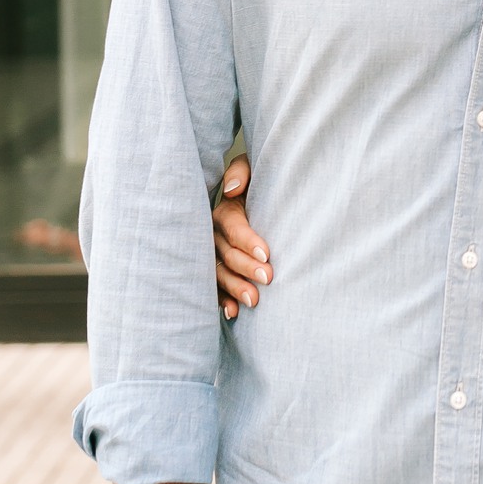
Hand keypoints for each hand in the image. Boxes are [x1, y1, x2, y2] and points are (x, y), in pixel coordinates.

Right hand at [213, 155, 269, 318]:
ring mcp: (212, 255)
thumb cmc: (261, 185)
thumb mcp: (255, 170)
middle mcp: (213, 234)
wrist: (262, 202)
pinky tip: (233, 313)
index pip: (232, 226)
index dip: (248, 240)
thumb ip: (243, 171)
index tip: (267, 254)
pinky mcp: (216, 271)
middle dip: (246, 267)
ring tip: (254, 301)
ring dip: (235, 288)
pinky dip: (222, 301)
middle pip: (226, 253)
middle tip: (269, 278)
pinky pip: (215, 288)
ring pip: (220, 273)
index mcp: (223, 211)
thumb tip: (233, 187)